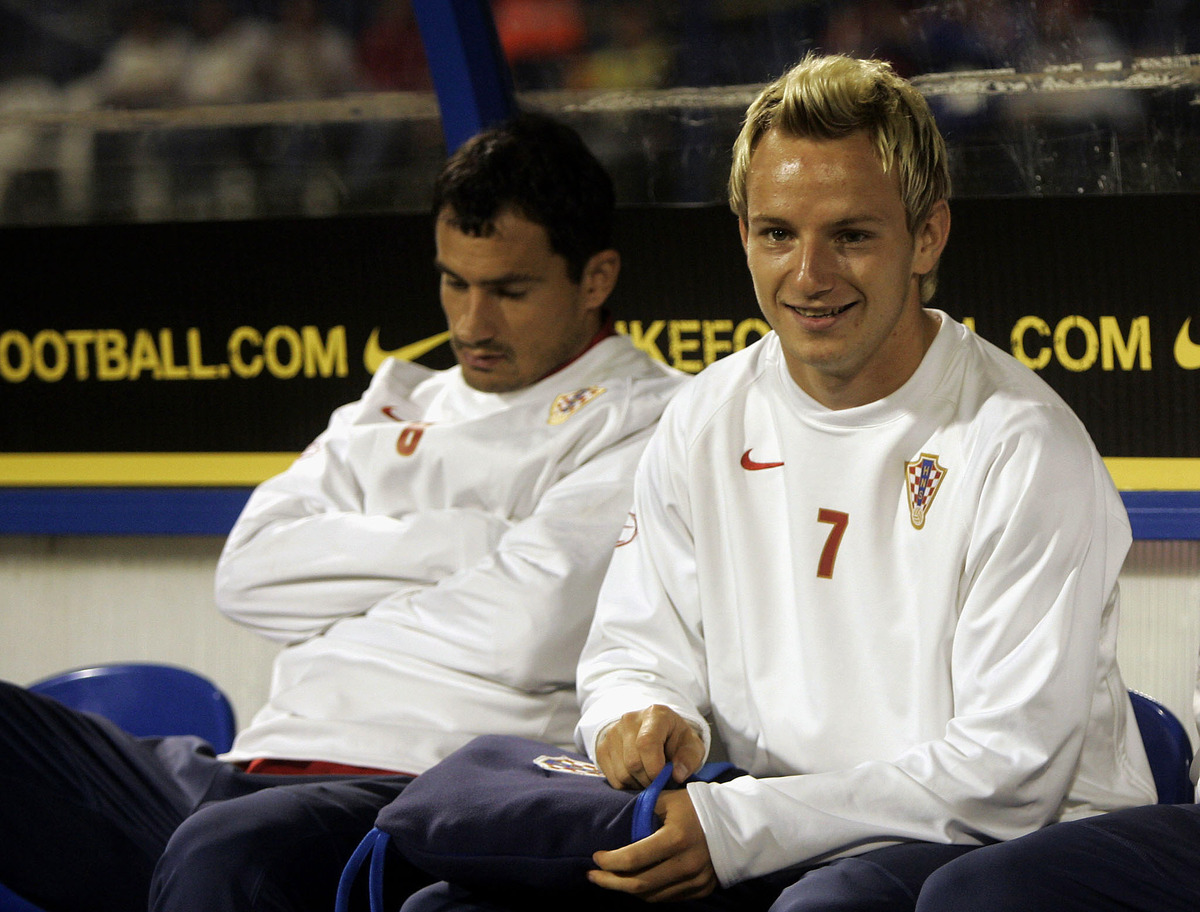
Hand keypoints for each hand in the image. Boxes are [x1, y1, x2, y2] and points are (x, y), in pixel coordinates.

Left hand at [588, 788, 717, 901]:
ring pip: (652, 896)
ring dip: (627, 890)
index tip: (596, 857)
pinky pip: (668, 897)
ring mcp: (696, 880)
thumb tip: (616, 817)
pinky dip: (648, 892)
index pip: (634, 858)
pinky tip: (636, 882)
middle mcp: (686, 864)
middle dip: (611, 882)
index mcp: (676, 838)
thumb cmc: (698, 805)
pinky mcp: (702, 889)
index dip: (610, 861)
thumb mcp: (669, 799)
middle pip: (639, 884)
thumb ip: (643, 808)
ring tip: (611, 880)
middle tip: (593, 876)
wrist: (737, 821)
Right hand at [594, 704, 705, 788]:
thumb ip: (689, 759)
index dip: (655, 768)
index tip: (665, 779)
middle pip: (633, 762)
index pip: (646, 743)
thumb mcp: (692, 747)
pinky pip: (612, 778)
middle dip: (649, 780)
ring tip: (650, 780)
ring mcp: (613, 732)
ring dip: (638, 785)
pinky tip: (638, 779)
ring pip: (622, 773)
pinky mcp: (602, 747)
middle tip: (660, 783)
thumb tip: (676, 775)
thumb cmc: (677, 741)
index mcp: (655, 714)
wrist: (659, 733)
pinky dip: (626, 786)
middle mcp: (629, 719)